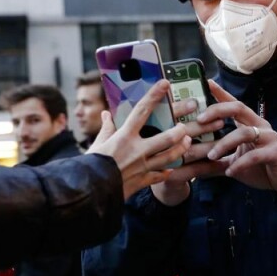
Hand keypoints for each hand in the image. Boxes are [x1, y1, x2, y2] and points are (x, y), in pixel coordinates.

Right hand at [87, 79, 191, 198]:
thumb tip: (106, 114)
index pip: (142, 111)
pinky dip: (168, 171)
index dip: (154, 96)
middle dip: (179, 131)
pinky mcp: (143, 181)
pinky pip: (161, 176)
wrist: (89, 192)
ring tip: (187, 142)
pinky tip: (172, 168)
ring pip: (170, 157)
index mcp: (124, 137)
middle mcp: (136, 150)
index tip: (165, 84)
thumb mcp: (98, 144)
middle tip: (185, 125)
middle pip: (166, 138)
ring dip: (181, 149)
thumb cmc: (90, 165)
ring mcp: (142, 167)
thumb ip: (106, 129)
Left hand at [196, 80, 276, 195]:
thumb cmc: (261, 167)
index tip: (206, 82)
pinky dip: (240, 164)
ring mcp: (269, 138)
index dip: (220, 93)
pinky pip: (256, 155)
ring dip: (224, 144)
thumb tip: (194, 165)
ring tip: (211, 156)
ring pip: (244, 132)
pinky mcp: (276, 153)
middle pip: (238, 108)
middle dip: (217, 110)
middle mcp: (260, 126)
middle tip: (200, 120)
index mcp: (250, 124)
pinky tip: (230, 172)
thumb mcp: (235, 162)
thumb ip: (217, 160)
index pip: (233, 104)